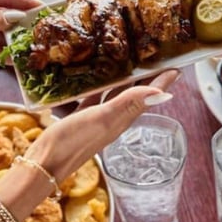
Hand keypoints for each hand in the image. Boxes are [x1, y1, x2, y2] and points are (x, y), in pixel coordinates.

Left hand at [0, 0, 41, 65]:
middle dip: (23, 25)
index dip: (24, 2)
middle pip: (6, 16)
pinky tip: (16, 60)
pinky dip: (4, 56)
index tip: (42, 8)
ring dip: (15, 42)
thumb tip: (13, 18)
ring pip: (2, 35)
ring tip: (32, 49)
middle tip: (42, 32)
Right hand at [24, 70, 178, 181]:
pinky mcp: (82, 118)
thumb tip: (161, 92)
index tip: (177, 65)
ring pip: (118, 94)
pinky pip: (97, 97)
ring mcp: (99, 119)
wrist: (44, 163)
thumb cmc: (73, 141)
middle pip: (137, 94)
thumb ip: (129, 104)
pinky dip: (100, 86)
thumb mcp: (103, 119)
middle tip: (156, 57)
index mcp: (123, 118)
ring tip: (131, 61)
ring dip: (126, 80)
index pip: (150, 96)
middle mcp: (115, 118)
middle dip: (149, 77)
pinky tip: (96, 77)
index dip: (164, 82)